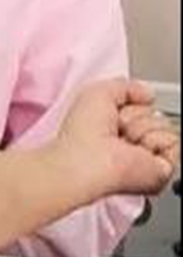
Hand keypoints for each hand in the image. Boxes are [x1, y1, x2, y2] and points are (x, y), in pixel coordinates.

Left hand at [56, 80, 179, 201]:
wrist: (87, 160)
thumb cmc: (82, 132)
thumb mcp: (98, 94)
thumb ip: (126, 86)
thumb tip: (149, 94)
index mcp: (113, 129)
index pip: (139, 107)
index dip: (129, 107)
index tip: (116, 113)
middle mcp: (130, 144)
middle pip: (155, 114)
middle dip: (136, 115)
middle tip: (118, 128)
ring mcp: (146, 158)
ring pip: (165, 126)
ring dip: (144, 127)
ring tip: (126, 140)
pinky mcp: (161, 170)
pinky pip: (174, 142)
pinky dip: (157, 140)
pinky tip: (138, 149)